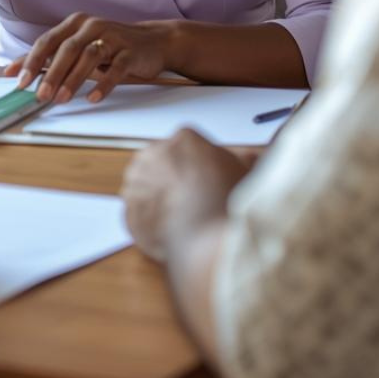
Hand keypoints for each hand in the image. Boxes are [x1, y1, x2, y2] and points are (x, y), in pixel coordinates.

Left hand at [4, 15, 173, 103]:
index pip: (48, 41)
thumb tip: (13, 70)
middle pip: (67, 48)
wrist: (153, 41)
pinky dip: (103, 83)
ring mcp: (113, 37)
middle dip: (51, 73)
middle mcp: (92, 26)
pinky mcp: (130, 51)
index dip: (31, 61)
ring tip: (61, 98)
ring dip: (73, 79)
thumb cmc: (110, 46)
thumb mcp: (79, 47)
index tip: (18, 82)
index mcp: (75, 24)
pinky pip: (116, 68)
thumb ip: (49, 57)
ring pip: (89, 56)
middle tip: (40, 95)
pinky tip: (93, 98)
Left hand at [122, 129, 249, 260]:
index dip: (198, 164)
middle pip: (162, 161)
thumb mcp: (245, 175)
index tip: (205, 179)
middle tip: (192, 198)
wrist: (205, 238)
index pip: (187, 146)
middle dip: (173, 177)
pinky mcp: (128, 210)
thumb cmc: (225, 204)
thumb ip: (242, 161)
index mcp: (183, 139)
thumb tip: (249, 158)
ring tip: (182, 217)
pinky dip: (149, 221)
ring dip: (158, 198)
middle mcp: (154, 154)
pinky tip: (169, 230)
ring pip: (146, 185)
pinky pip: (137, 212)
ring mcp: (137, 182)